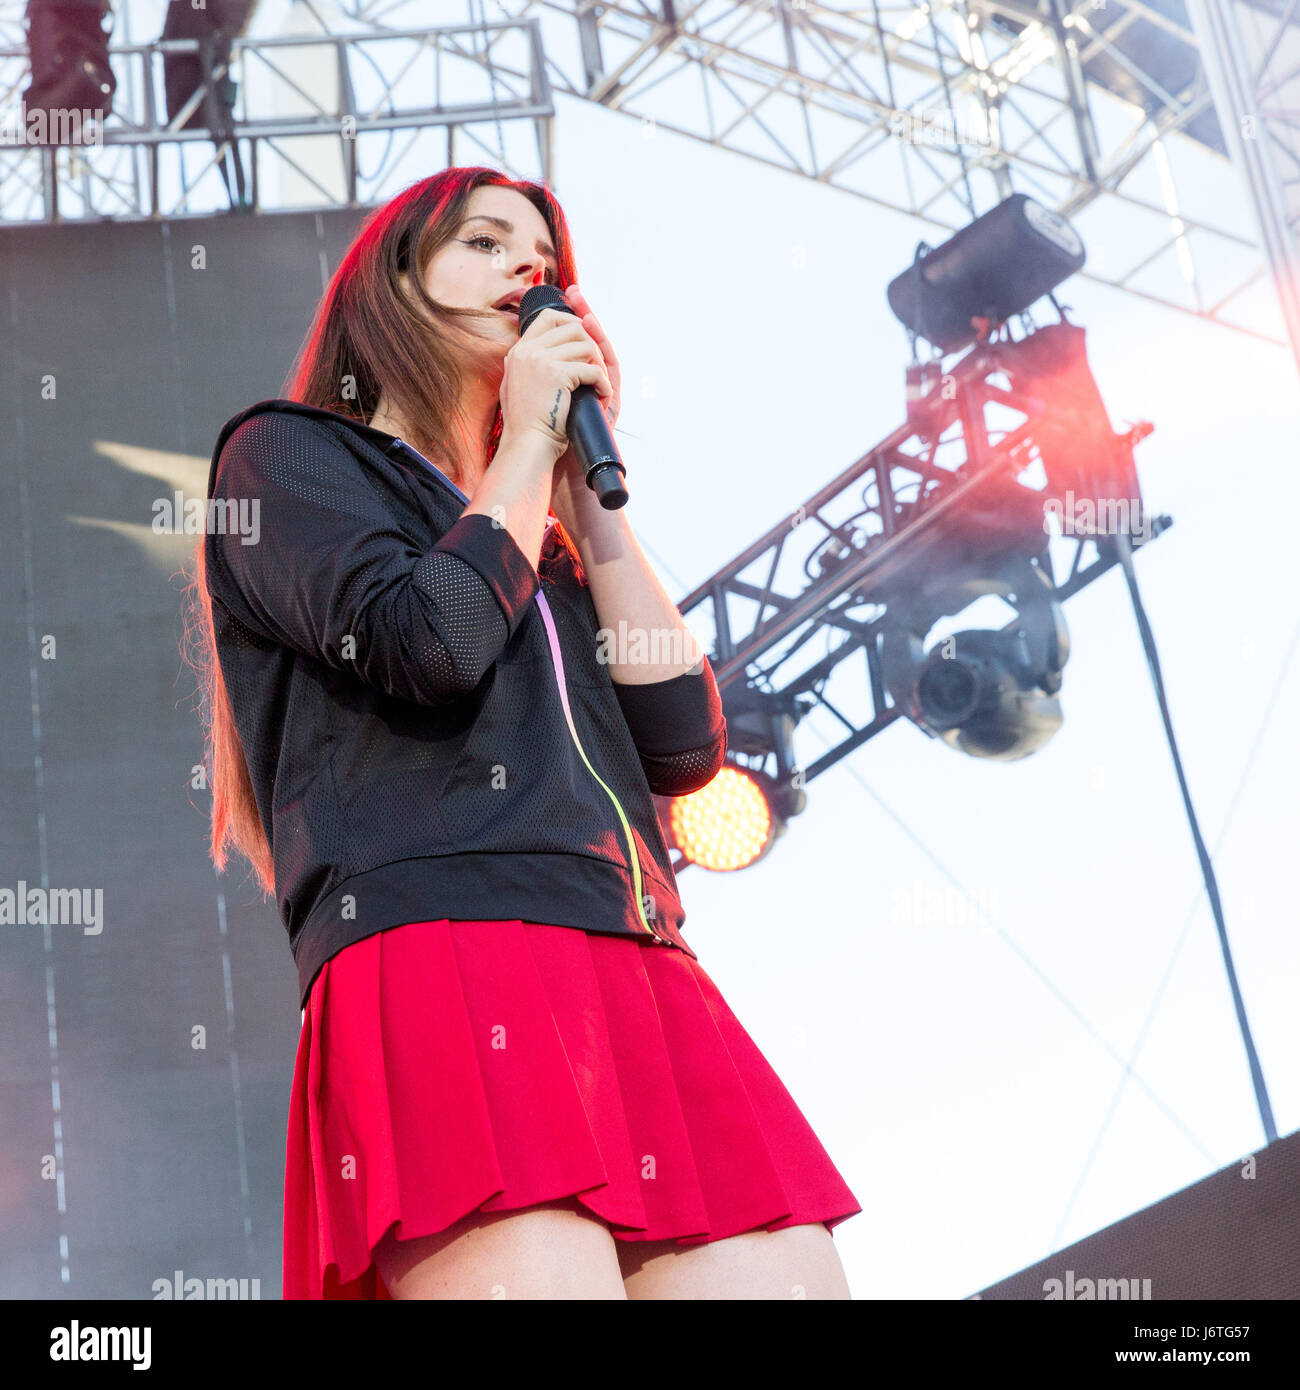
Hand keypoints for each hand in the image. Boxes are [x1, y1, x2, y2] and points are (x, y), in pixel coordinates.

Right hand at [499, 288, 614, 456]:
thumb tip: (548, 348)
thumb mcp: (519, 386)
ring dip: (599, 366)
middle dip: (592, 345)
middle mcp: (527, 350)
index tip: (586, 338)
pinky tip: (601, 397)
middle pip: (572, 327)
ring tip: (600, 386)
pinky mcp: (557, 374)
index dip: (572, 321)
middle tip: (597, 368)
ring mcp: (541, 360)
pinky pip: (592, 369)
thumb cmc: (528, 425)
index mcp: (519, 351)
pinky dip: (602, 384)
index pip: (549, 317)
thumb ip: (529, 364)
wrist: (526, 446)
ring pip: (586, 346)